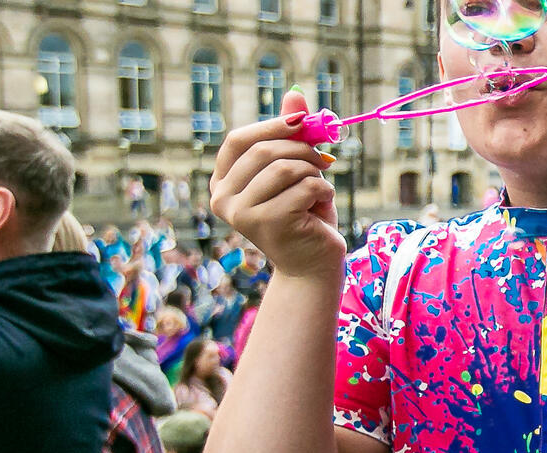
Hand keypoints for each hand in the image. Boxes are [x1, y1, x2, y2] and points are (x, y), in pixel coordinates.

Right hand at [208, 90, 342, 279]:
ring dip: (313, 173)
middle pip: (264, 151)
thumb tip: (295, 92)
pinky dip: (323, 191)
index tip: (302, 121)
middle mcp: (224, 199)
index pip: (238, 140)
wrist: (312, 265)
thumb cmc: (303, 215)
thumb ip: (291, 135)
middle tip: (323, 160)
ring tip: (318, 190)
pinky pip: (305, 187)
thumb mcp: (296, 171)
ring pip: (286, 167)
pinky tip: (322, 207)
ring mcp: (242, 213)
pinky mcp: (268, 224)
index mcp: (223, 183)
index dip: (271, 125)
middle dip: (301, 150)